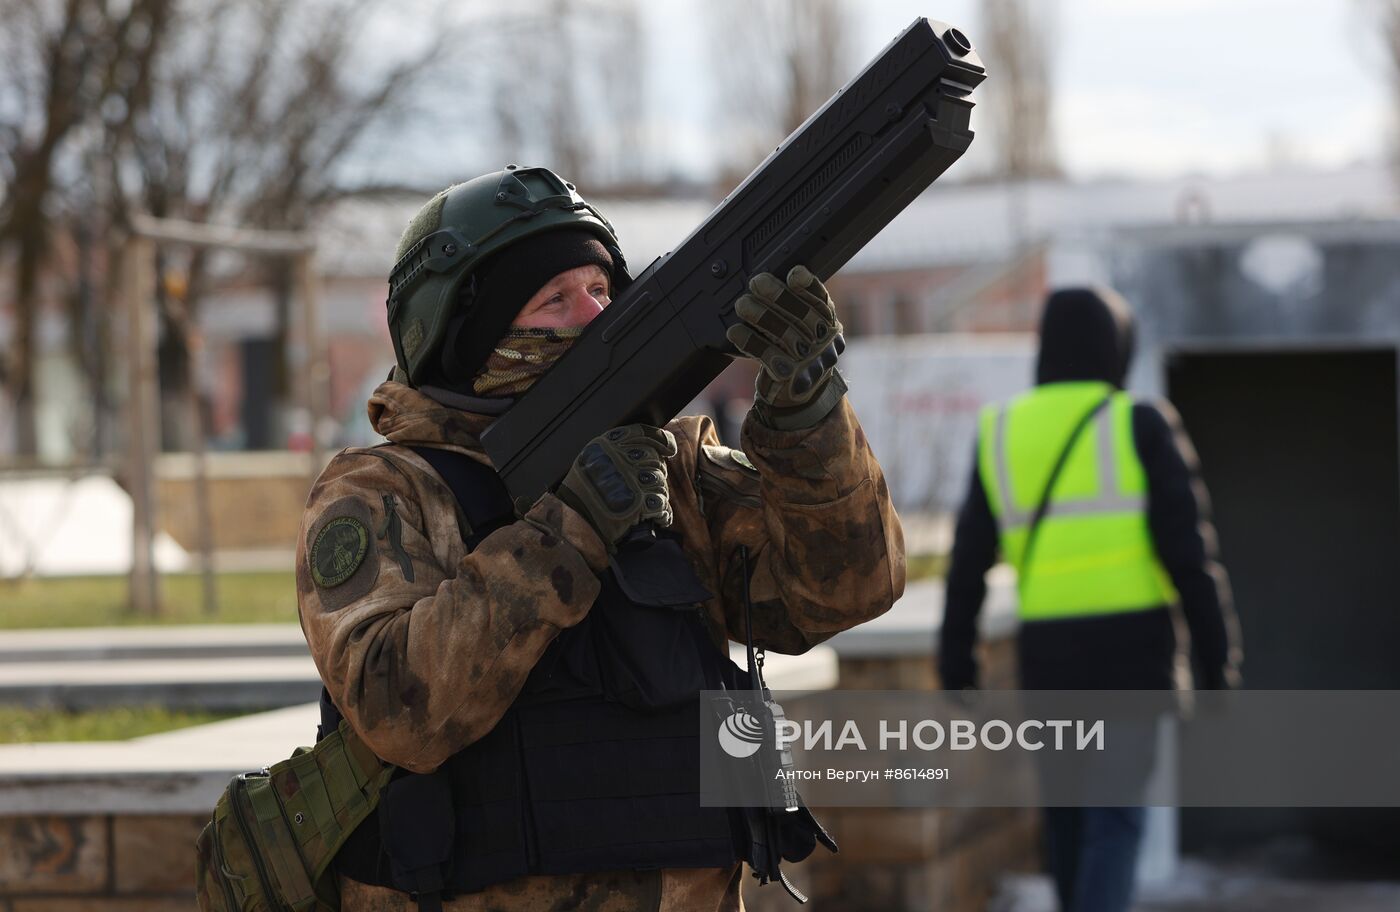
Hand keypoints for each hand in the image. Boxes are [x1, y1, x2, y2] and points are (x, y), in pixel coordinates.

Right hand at [556, 424, 676, 550]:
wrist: (575, 522)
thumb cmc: (582, 493)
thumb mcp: (590, 459)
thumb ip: (616, 449)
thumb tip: (653, 447)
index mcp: (607, 444)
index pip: (644, 432)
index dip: (662, 440)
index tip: (669, 448)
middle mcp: (619, 458)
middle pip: (655, 460)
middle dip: (656, 474)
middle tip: (645, 488)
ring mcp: (630, 479)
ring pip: (660, 482)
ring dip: (657, 495)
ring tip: (647, 504)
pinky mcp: (638, 502)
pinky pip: (660, 503)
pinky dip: (662, 512)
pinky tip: (658, 516)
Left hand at [726, 265, 846, 429]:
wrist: (800, 396)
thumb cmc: (798, 352)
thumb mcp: (806, 329)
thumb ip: (796, 307)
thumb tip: (764, 281)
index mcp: (830, 324)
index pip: (822, 301)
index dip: (809, 286)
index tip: (793, 274)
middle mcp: (824, 343)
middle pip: (802, 315)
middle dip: (778, 295)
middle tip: (756, 281)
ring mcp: (810, 362)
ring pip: (784, 334)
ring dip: (760, 315)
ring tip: (741, 304)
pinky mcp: (791, 377)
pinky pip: (768, 355)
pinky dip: (749, 341)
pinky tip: (735, 331)